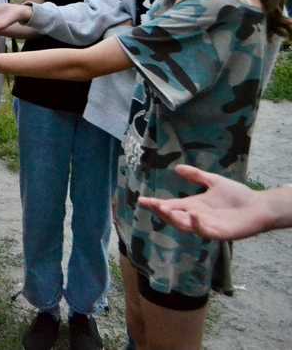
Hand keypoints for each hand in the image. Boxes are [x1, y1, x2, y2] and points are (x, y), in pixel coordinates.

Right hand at [137, 165, 281, 240]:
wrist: (259, 206)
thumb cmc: (238, 195)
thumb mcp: (213, 181)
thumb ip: (196, 175)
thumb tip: (177, 168)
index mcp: (193, 206)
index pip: (170, 206)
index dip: (155, 204)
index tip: (141, 200)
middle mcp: (196, 217)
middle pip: (173, 217)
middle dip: (161, 212)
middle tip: (151, 204)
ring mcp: (206, 226)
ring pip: (184, 226)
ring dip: (173, 218)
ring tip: (164, 208)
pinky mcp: (218, 233)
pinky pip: (203, 231)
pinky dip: (196, 224)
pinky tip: (192, 213)